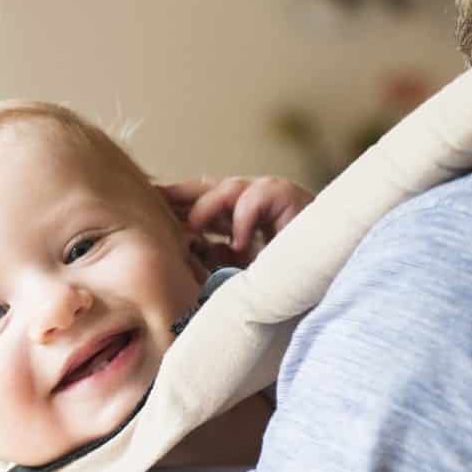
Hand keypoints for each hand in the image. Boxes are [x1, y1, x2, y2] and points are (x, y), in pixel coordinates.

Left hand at [161, 175, 313, 270]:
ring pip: (229, 189)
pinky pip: (257, 198)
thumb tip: (185, 246)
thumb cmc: (283, 281)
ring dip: (207, 208)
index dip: (176, 202)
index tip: (146, 206)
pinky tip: (240, 244)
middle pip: (209, 188)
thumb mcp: (237, 270)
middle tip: (153, 200)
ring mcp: (272, 197)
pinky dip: (243, 220)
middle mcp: (255, 202)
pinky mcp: (289, 198)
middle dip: (180, 194)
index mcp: (241, 218)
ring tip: (192, 230)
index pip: (203, 201)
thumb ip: (214, 258)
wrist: (325, 283)